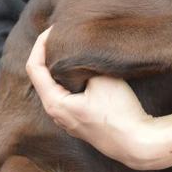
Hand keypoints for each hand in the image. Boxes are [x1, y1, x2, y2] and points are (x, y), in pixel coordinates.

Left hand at [26, 27, 171, 169]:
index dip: (40, 45)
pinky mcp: (81, 122)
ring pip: (56, 87)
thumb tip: (76, 54)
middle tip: (62, 35)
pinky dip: (70, 79)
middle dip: (49, 55)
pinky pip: (68, 95)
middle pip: (42, 78)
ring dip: (60, 68)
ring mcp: (68, 120)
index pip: (34, 68)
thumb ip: (83, 65)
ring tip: (72, 49)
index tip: (54, 29)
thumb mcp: (101, 79)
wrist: (137, 142)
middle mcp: (56, 114)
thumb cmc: (118, 112)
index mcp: (54, 103)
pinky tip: (83, 71)